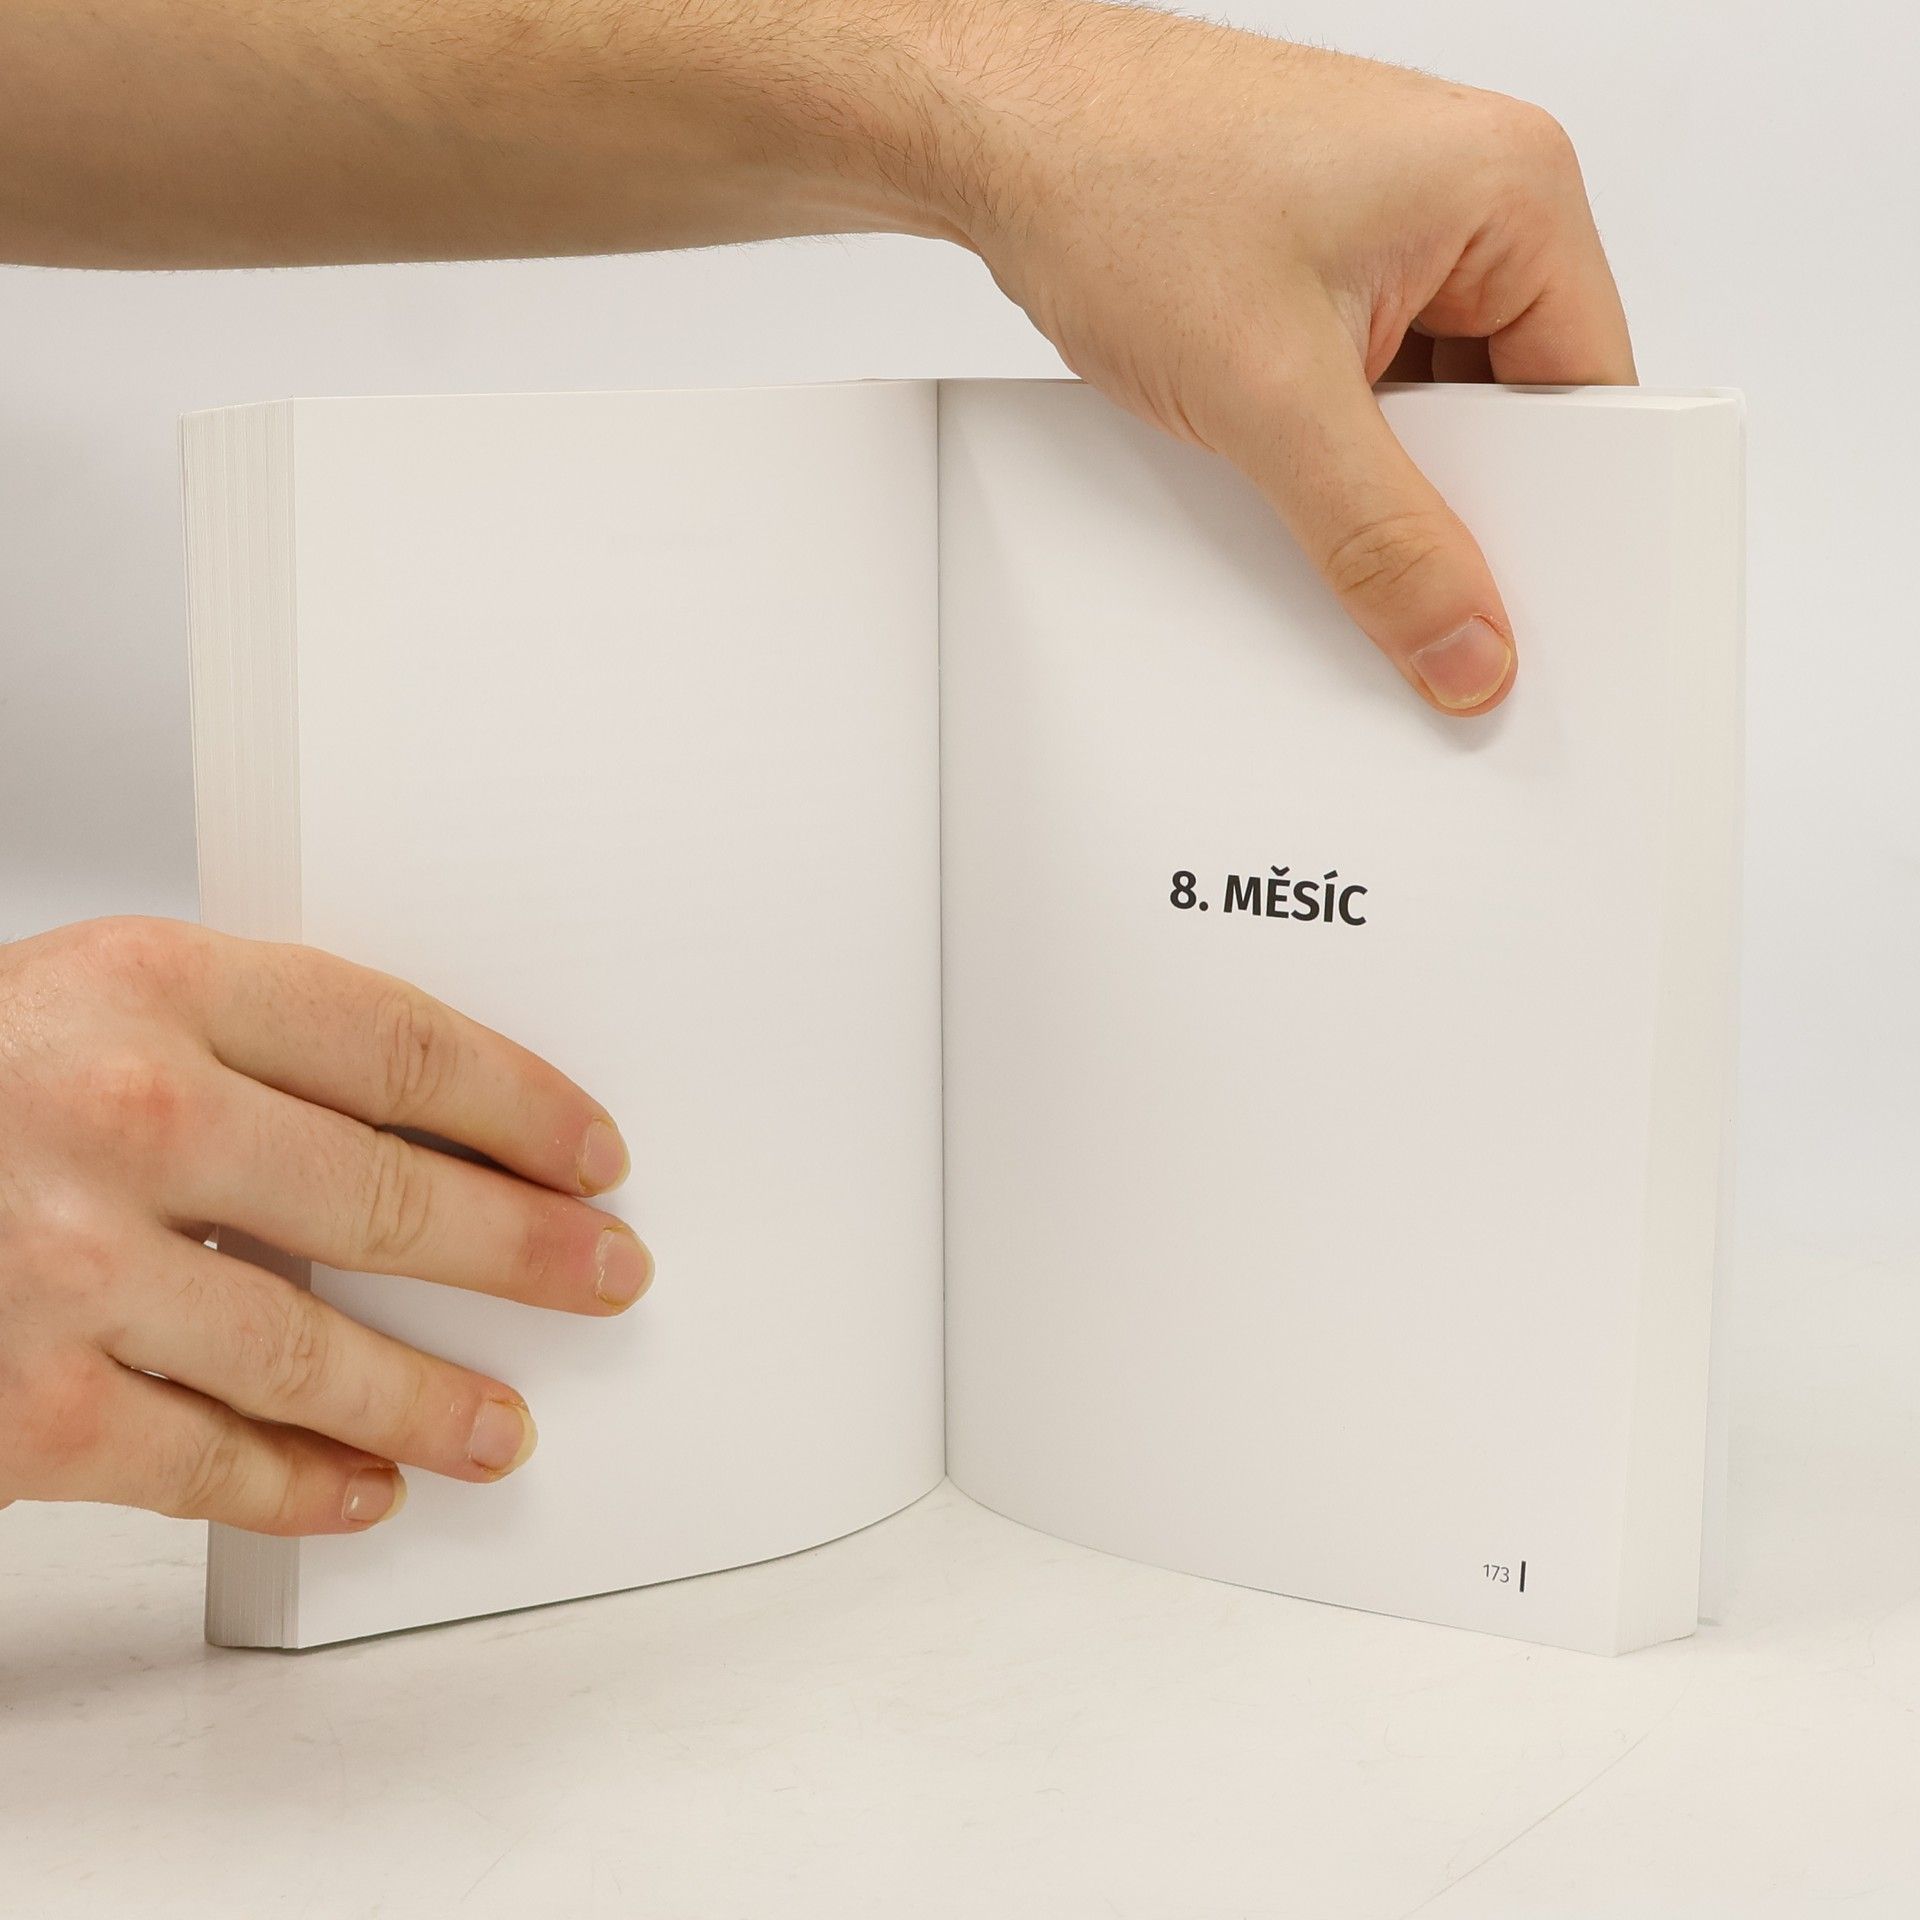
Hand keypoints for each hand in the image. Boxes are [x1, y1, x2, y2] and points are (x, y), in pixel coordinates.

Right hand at [0, 917, 650, 1534]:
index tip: (590, 1151)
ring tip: (506, 1420)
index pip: (402, 1043)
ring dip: (435, 1396)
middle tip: (606, 1273)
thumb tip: (432, 1131)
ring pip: (318, 1349)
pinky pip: (207, 1462)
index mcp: (148, 986)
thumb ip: (239, 1053)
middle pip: (393, 1192)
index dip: (523, 1104)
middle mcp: (120, 1116)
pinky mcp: (23, 1412)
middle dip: (528, 1248)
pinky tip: (363, 1490)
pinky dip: (303, 1484)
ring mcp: (68, 1269)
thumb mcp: (80, 1009)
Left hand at [911, 7, 1634, 714]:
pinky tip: (1279, 473)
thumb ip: (1380, 538)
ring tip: (1310, 498)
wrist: (997, 134)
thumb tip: (1463, 642)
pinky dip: (1330, 448)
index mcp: (1514, 190)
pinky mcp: (1322, 264)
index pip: (1592, 397)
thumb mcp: (1272, 397)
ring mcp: (1392, 231)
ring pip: (1432, 408)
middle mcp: (1469, 199)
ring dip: (1380, 477)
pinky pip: (1366, 388)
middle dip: (1458, 502)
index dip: (1559, 519)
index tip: (1516, 614)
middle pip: (1515, 410)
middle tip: (1409, 587)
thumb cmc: (1123, 184)